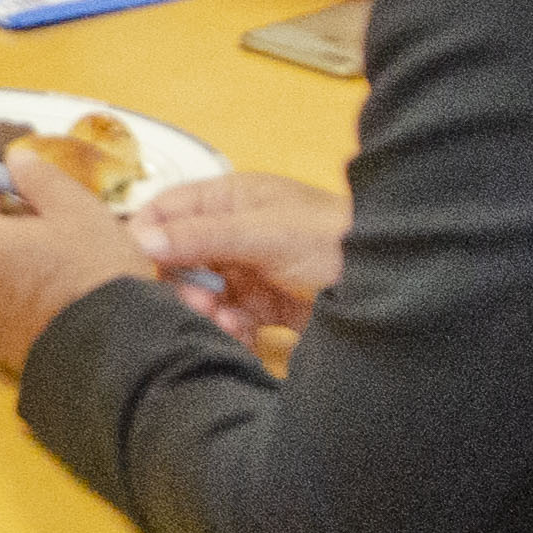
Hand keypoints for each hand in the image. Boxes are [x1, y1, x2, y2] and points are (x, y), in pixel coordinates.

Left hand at [0, 149, 155, 374]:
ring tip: (64, 263)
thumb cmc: (95, 271)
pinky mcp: (3, 344)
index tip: (17, 184)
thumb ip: (41, 179)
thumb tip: (14, 159)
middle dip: (6, 225)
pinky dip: (24, 295)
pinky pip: (6, 307)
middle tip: (53, 224)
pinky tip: (61, 297)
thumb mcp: (78, 209)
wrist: (112, 349)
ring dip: (16, 261)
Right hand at [128, 171, 347, 340]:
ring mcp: (251, 270)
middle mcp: (236, 232)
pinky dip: (229, 329)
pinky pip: (228, 319)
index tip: (133, 266)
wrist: (399, 285)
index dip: (146, 235)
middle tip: (197, 302)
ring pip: (202, 293)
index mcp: (232, 199)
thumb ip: (201, 236)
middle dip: (181, 283)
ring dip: (205, 310)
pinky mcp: (266, 306)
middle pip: (180, 257)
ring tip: (226, 321)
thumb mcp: (264, 232)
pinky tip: (243, 333)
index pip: (168, 209)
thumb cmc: (335, 241)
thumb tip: (139, 240)